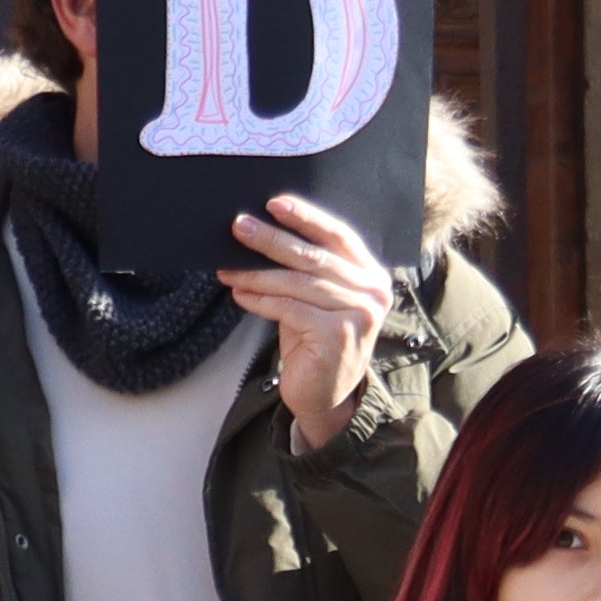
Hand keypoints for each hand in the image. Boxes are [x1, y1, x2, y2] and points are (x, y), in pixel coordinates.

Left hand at [224, 193, 398, 445]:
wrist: (327, 398)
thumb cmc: (316, 343)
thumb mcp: (317, 301)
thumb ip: (305, 271)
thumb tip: (259, 233)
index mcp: (370, 275)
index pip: (338, 235)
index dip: (306, 217)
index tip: (273, 203)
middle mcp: (372, 291)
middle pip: (314, 257)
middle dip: (272, 240)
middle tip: (239, 226)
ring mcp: (358, 313)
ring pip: (298, 283)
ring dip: (257, 273)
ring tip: (228, 267)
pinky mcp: (337, 334)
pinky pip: (289, 308)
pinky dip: (260, 300)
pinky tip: (240, 293)